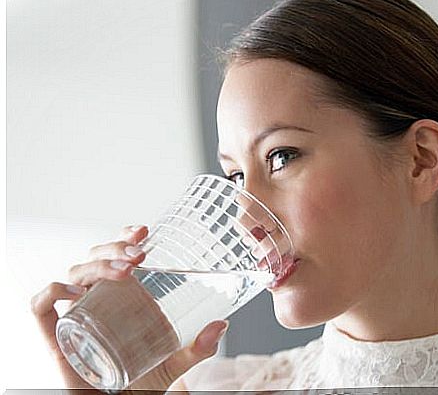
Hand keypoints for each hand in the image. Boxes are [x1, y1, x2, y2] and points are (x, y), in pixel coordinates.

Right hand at [31, 225, 229, 391]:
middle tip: (139, 255)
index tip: (144, 231)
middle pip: (96, 258)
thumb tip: (221, 326)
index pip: (116, 255)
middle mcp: (97, 299)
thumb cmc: (141, 381)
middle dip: (115, 248)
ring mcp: (76, 315)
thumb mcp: (174, 362)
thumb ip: (198, 348)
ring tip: (124, 270)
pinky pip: (42, 306)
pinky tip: (75, 291)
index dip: (124, 238)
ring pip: (74, 273)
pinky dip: (52, 291)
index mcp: (122, 296)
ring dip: (97, 265)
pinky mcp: (58, 337)